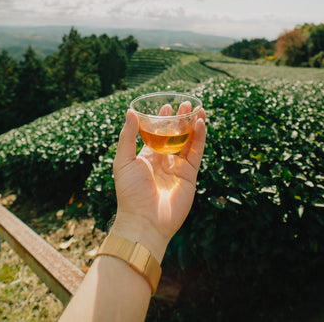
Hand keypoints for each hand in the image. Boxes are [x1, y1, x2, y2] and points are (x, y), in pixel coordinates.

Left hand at [111, 105, 205, 262]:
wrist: (144, 220)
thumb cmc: (130, 192)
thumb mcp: (123, 160)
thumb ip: (128, 136)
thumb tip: (131, 112)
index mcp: (146, 158)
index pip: (157, 135)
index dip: (162, 120)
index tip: (167, 106)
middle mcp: (163, 162)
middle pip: (175, 136)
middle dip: (180, 120)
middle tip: (186, 104)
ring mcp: (177, 169)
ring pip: (188, 142)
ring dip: (193, 126)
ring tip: (197, 109)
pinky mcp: (189, 176)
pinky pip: (196, 153)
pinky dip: (199, 138)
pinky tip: (200, 124)